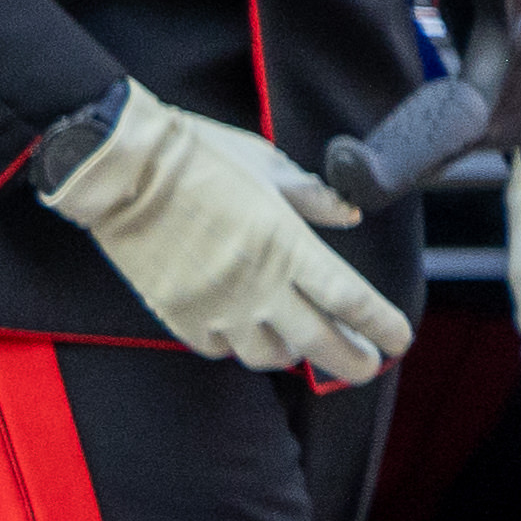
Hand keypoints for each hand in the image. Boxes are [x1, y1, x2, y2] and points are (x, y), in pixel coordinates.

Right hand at [41, 89, 414, 386]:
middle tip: (367, 364)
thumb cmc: (198, 156)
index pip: (352, 301)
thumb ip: (314, 198)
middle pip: (322, 344)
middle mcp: (258, 286)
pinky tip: (245, 331)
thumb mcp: (267, 165)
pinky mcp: (178, 315)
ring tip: (302, 343)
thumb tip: (348, 215)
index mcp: (288, 246)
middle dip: (354, 362)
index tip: (399, 339)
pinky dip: (237, 346)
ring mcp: (216, 306)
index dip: (383, 325)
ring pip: (269, 356)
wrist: (121, 167)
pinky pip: (219, 349)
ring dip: (293, 353)